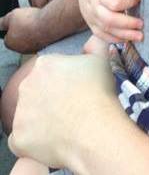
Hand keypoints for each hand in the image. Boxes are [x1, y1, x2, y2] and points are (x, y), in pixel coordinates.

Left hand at [0, 7, 43, 53]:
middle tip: (28, 21)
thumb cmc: (31, 22)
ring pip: (31, 40)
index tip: (17, 21)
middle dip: (23, 31)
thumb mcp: (11, 16)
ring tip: (37, 23)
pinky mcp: (46, 46)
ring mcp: (34, 48)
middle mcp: (21, 49)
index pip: (8, 36)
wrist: (49, 24)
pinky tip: (44, 27)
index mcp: (10, 43)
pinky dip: (43, 34)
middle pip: (20, 39)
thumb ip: (3, 22)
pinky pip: (42, 40)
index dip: (13, 27)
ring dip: (33, 33)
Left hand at [9, 54, 119, 168]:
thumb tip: (92, 39)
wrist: (93, 130)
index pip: (51, 70)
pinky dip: (35, 139)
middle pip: (37, 90)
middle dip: (51, 96)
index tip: (77, 88)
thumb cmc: (98, 93)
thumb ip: (96, 43)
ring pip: (29, 114)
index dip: (66, 79)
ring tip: (66, 123)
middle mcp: (25, 86)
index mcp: (44, 64)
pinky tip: (54, 138)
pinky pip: (23, 137)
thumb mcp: (102, 59)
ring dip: (42, 117)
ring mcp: (19, 113)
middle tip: (72, 105)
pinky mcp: (17, 138)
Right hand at [75, 0, 142, 42]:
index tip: (137, 1)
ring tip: (139, 36)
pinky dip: (114, 38)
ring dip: (123, 35)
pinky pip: (100, 34)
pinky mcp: (89, 22)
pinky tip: (127, 39)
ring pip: (105, 30)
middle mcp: (92, 4)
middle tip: (142, 24)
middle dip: (128, 25)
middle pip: (109, 20)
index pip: (115, 2)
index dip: (128, 3)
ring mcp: (89, 15)